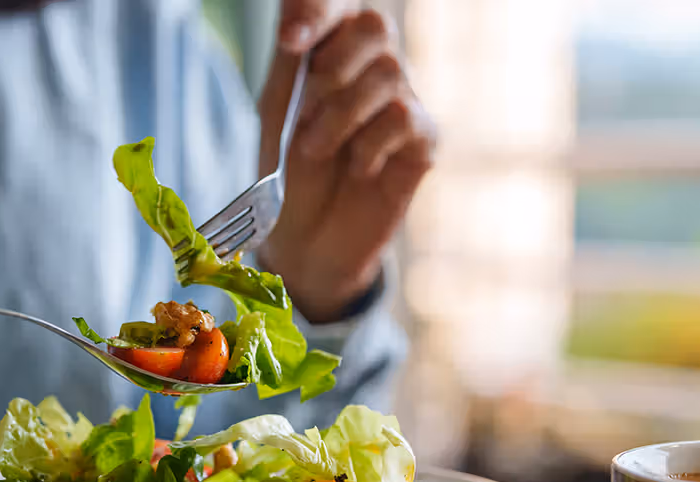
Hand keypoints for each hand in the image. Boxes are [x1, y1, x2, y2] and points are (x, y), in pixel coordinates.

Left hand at [257, 0, 435, 322]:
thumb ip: (289, 60)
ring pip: (389, 73)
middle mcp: (374, 65)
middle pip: (375, 24)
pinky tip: (357, 169)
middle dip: (331, 69)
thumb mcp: (276, 110)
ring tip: (316, 150)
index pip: (339, 2)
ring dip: (340, 115)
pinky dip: (369, 147)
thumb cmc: (288, 170)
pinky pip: (404, 120)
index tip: (291, 43)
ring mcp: (404, 100)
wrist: (303, 240)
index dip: (318, 9)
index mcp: (334, 46)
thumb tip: (294, 23)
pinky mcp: (423, 141)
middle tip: (303, 114)